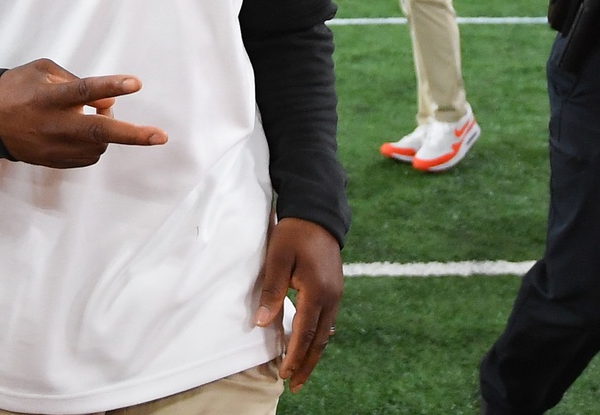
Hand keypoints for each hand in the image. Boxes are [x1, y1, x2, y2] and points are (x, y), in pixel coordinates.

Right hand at [0, 58, 167, 167]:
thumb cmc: (17, 88)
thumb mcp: (42, 70)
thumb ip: (75, 81)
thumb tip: (105, 101)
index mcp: (49, 96)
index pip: (84, 90)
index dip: (111, 86)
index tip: (136, 83)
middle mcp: (53, 124)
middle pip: (99, 131)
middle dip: (133, 135)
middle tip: (160, 136)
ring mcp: (54, 147)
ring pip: (99, 145)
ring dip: (108, 131)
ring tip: (92, 114)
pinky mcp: (54, 162)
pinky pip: (88, 156)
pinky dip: (94, 144)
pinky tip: (80, 131)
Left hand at [255, 217, 343, 392]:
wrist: (318, 213)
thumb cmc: (294, 233)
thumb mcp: (277, 258)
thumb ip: (271, 291)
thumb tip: (262, 323)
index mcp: (317, 291)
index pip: (304, 332)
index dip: (293, 354)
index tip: (283, 373)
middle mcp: (331, 297)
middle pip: (319, 340)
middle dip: (306, 364)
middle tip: (295, 385)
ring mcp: (336, 294)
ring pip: (325, 332)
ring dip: (313, 354)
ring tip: (301, 372)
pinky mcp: (335, 289)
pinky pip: (327, 321)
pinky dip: (317, 337)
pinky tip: (310, 346)